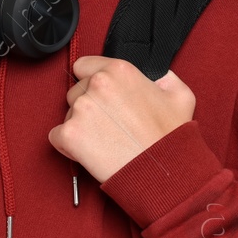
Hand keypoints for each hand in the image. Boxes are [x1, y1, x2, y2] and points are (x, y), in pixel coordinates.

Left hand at [47, 56, 195, 183]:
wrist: (163, 172)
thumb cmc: (171, 137)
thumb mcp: (180, 96)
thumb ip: (164, 78)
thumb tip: (157, 77)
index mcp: (119, 71)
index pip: (84, 66)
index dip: (92, 82)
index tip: (102, 98)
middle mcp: (96, 85)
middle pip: (76, 91)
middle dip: (88, 107)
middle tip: (109, 126)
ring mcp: (80, 109)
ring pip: (67, 114)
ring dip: (80, 126)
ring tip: (105, 141)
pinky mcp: (69, 134)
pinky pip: (57, 136)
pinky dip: (68, 146)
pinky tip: (91, 152)